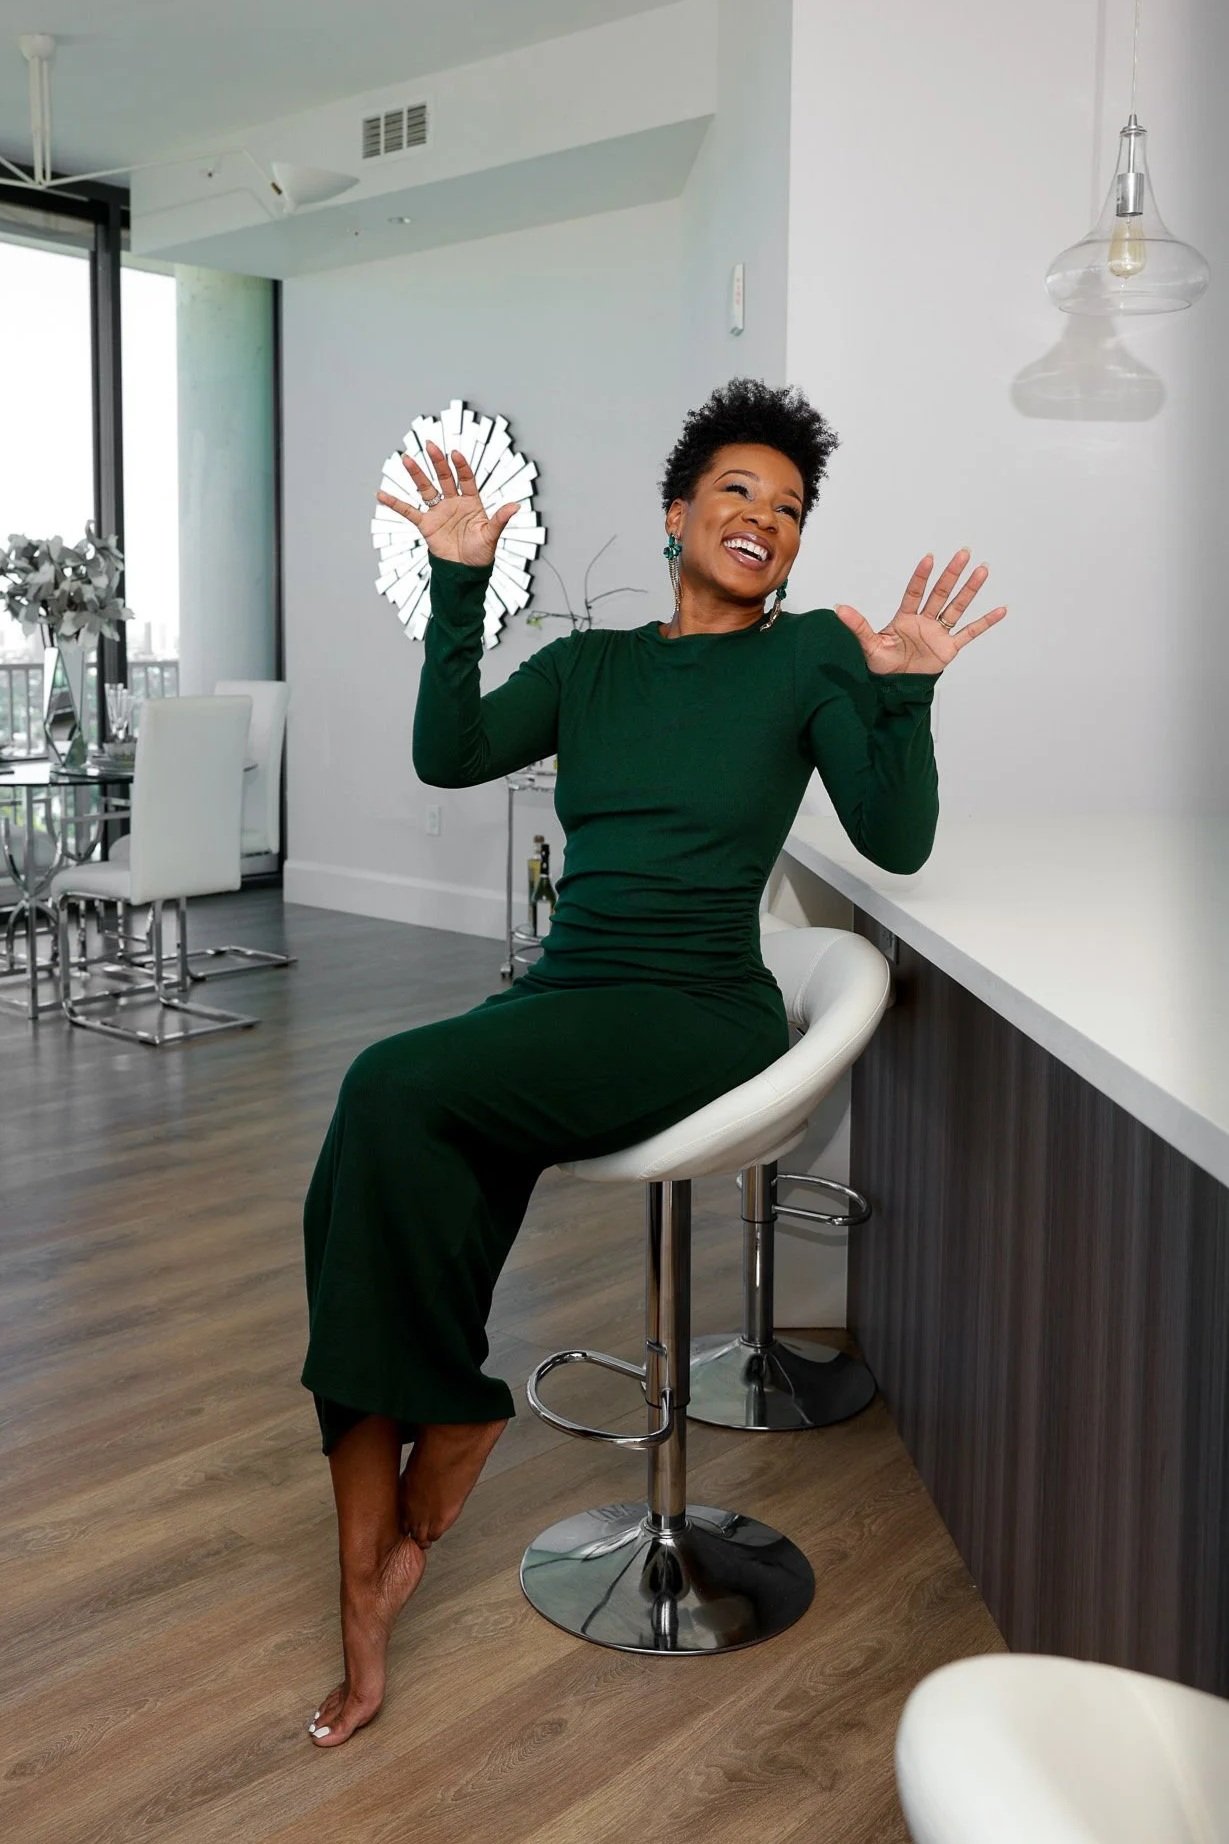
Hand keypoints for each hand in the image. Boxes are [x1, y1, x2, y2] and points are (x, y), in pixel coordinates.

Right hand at [376, 440, 518, 566]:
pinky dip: (395, 504)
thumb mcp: (491, 536)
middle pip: (444, 477)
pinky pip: (408, 511)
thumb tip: (515, 506)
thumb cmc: (481, 554)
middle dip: (437, 461)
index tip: (455, 454)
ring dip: (416, 474)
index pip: (466, 479)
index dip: (461, 467)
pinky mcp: (426, 524)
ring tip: (406, 459)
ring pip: (426, 488)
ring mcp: (438, 512)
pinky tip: (381, 494)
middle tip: (430, 445)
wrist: (465, 572)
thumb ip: (500, 519)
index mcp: (471, 502)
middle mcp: (454, 503)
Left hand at [833, 549, 1007, 675]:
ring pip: (957, 607)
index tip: (930, 558)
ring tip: (982, 570)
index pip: (915, 592)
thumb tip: (839, 608)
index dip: (922, 577)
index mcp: (905, 618)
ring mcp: (939, 633)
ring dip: (970, 590)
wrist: (896, 687)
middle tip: (964, 553)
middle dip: (952, 574)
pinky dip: (985, 622)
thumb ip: (858, 626)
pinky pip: (970, 633)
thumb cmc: (883, 665)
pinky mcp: (949, 648)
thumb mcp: (868, 645)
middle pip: (941, 593)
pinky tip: (1000, 609)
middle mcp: (924, 621)